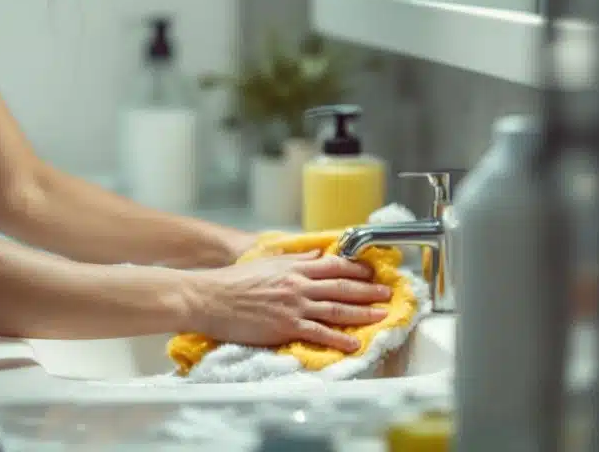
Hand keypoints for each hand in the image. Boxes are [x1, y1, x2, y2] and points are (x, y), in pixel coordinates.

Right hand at [189, 250, 392, 352]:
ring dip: (363, 313)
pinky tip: (354, 343)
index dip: (356, 270)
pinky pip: (320, 332)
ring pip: (337, 309)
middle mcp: (298, 285)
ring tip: (381, 316)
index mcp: (293, 268)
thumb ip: (294, 259)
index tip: (371, 274)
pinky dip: (340, 338)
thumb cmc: (233, 281)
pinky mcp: (287, 326)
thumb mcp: (266, 262)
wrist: (210, 298)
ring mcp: (294, 305)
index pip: (333, 266)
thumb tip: (315, 254)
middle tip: (387, 294)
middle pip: (342, 287)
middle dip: (369, 291)